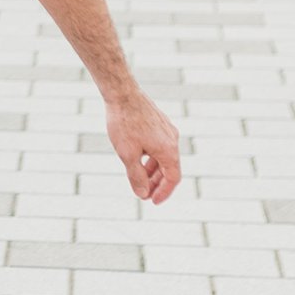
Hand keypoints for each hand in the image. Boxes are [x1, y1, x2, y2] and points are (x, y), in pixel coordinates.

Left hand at [106, 89, 179, 205]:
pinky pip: (159, 145)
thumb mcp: (127, 154)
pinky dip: (151, 157)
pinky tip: (138, 159)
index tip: (153, 202)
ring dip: (153, 170)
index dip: (164, 192)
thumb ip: (136, 176)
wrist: (122, 92)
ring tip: (138, 178)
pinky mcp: (159, 123)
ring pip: (163, 157)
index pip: (173, 179)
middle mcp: (172, 140)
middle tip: (143, 194)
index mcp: (169, 150)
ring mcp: (167, 130)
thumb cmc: (124, 123)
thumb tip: (143, 194)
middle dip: (157, 183)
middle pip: (169, 169)